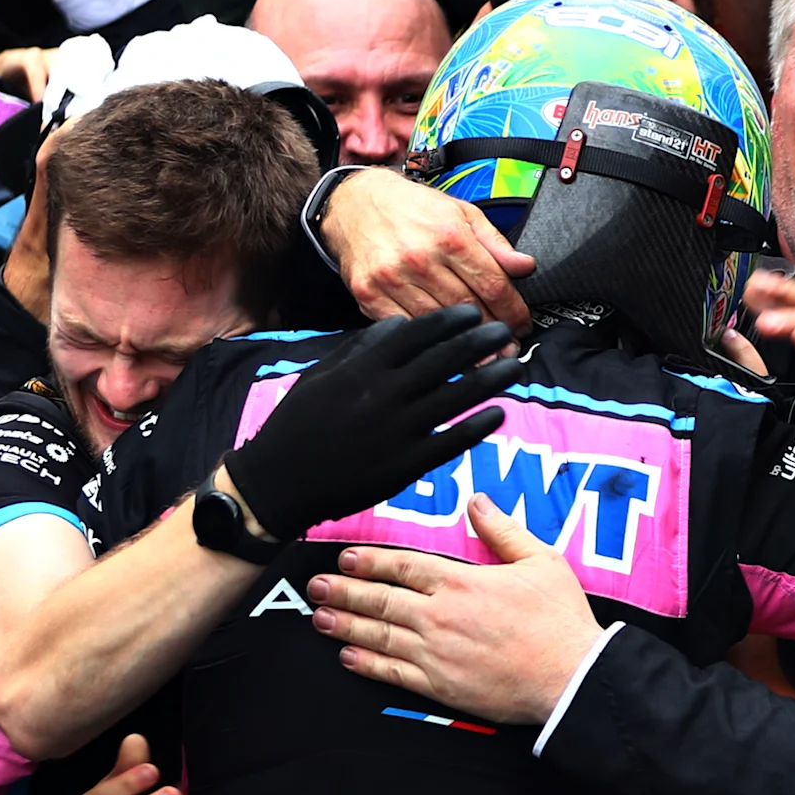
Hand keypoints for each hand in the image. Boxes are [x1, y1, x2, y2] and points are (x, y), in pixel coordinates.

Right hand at [219, 303, 521, 538]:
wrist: (279, 481)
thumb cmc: (296, 425)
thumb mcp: (320, 374)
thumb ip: (359, 348)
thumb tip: (397, 323)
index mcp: (362, 367)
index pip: (417, 334)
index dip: (450, 322)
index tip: (473, 313)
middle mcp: (384, 393)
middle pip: (445, 359)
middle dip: (480, 342)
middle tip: (505, 331)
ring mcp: (397, 429)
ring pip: (456, 397)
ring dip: (491, 380)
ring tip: (515, 368)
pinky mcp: (405, 465)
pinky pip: (451, 441)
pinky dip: (477, 426)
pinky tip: (497, 414)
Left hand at [307, 498, 599, 725]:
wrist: (570, 677)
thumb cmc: (559, 620)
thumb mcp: (540, 560)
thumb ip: (502, 530)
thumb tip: (477, 502)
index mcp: (459, 582)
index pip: (401, 566)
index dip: (369, 562)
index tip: (346, 558)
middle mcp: (439, 615)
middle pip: (380, 600)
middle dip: (344, 592)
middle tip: (317, 587)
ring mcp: (436, 653)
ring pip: (379, 636)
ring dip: (346, 626)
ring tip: (320, 619)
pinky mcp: (440, 686)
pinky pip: (393, 673)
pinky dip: (367, 664)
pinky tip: (349, 657)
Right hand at [318, 164, 535, 326]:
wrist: (354, 202)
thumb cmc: (411, 207)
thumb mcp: (461, 212)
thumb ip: (495, 243)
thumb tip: (525, 267)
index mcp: (448, 235)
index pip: (491, 284)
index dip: (513, 310)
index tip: (522, 324)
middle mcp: (420, 258)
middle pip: (467, 308)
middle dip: (493, 330)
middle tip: (507, 345)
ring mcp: (392, 279)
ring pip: (438, 322)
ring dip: (464, 341)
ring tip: (483, 353)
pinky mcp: (369, 294)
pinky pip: (406, 325)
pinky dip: (427, 339)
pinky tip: (443, 345)